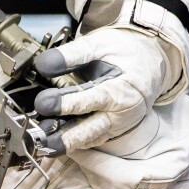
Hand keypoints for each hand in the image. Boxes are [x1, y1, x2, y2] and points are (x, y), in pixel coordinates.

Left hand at [34, 27, 168, 151]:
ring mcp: (118, 125)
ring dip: (64, 144)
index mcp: (122, 89)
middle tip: (38, 136)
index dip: (66, 103)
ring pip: (88, 139)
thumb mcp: (100, 44)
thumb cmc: (125, 50)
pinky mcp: (111, 130)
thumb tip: (43, 64)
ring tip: (39, 144)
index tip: (43, 103)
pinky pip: (90, 139)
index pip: (92, 100)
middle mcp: (123, 113)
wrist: (150, 59)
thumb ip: (71, 54)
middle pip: (91, 130)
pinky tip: (50, 142)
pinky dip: (71, 142)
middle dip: (63, 136)